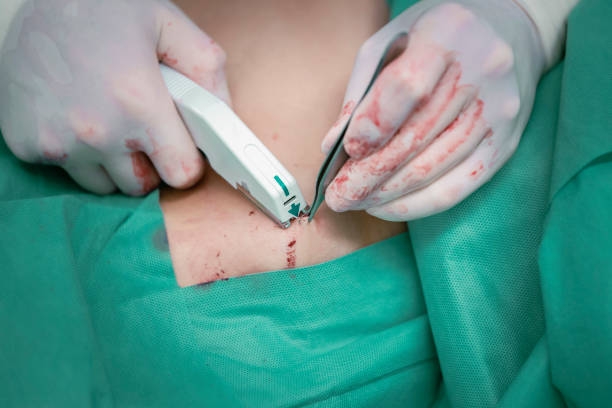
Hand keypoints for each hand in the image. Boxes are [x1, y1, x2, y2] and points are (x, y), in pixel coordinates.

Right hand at [0, 0, 229, 194]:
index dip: (185, 162)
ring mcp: (56, 142)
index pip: (181, 174)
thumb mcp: (169, 25)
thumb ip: (207, 75)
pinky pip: (65, 171)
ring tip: (105, 118)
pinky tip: (73, 114)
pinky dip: (74, 152)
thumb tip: (223, 121)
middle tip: (139, 126)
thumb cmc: (104, 6)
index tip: (179, 149)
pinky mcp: (26, 144)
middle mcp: (96, 130)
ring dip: (112, 163)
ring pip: (104, 185)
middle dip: (149, 163)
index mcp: (138, 103)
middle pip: (142, 185)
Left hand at [322, 0, 545, 220]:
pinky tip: (386, 206)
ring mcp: (498, 111)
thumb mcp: (391, 42)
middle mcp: (482, 71)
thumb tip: (333, 146)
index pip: (409, 87)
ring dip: (386, 194)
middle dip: (368, 176)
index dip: (374, 125)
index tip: (348, 150)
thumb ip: (362, 90)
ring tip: (355, 202)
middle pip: (417, 138)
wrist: (508, 29)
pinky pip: (456, 188)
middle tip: (337, 197)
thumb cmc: (434, 36)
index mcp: (448, 32)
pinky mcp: (505, 143)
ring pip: (433, 168)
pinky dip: (415, 204)